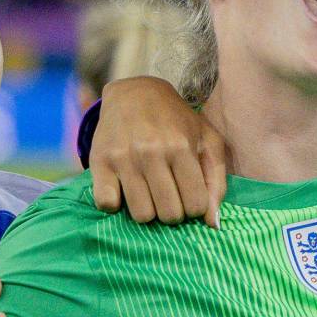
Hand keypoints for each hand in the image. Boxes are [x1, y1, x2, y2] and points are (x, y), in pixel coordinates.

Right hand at [90, 76, 226, 226]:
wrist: (134, 93)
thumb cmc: (177, 121)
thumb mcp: (208, 141)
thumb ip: (217, 181)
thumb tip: (212, 223)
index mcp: (181, 147)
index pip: (195, 205)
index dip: (195, 207)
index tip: (189, 196)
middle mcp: (151, 152)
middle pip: (169, 214)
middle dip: (173, 212)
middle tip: (169, 196)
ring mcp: (123, 157)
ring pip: (141, 215)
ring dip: (148, 210)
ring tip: (149, 193)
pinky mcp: (99, 161)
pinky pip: (107, 204)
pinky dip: (116, 204)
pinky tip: (124, 189)